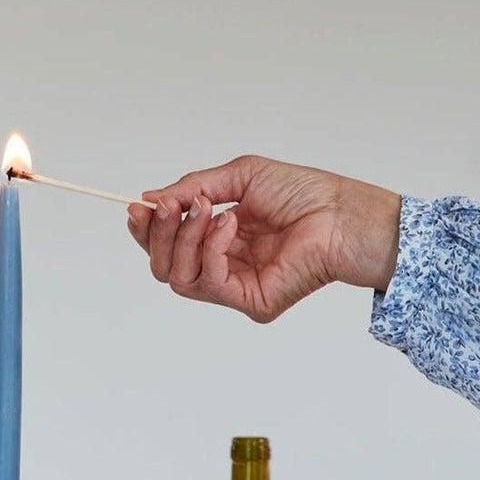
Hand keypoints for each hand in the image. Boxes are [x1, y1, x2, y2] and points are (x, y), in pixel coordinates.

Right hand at [126, 155, 401, 322]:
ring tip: (207, 210)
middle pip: (164, 266)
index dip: (147, 230)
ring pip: (178, 277)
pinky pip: (208, 282)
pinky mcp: (250, 302)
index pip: (169, 246)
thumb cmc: (306, 194)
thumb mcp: (240, 177)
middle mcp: (225, 267)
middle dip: (159, 234)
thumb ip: (193, 188)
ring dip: (185, 238)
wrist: (343, 214)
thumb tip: (150, 199)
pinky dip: (212, 249)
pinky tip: (232, 226)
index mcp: (221, 241)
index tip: (137, 208)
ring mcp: (236, 288)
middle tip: (168, 207)